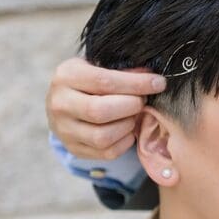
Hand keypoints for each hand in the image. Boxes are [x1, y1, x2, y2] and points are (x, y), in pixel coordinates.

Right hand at [46, 57, 165, 159]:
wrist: (65, 103)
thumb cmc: (89, 81)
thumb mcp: (99, 66)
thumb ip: (123, 71)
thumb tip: (153, 80)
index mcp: (66, 76)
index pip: (104, 81)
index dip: (136, 84)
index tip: (159, 83)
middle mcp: (60, 104)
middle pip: (100, 111)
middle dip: (131, 106)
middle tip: (142, 101)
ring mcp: (64, 130)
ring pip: (103, 136)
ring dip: (127, 126)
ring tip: (133, 115)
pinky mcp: (74, 148)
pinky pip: (107, 152)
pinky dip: (125, 141)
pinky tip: (128, 129)